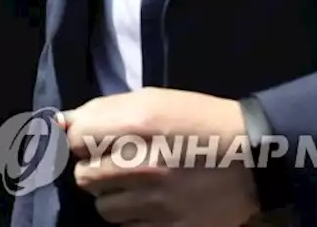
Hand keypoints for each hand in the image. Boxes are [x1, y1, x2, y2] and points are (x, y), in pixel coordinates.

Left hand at [64, 88, 258, 226]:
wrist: (255, 157)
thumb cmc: (198, 120)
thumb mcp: (152, 100)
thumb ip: (103, 110)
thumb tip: (61, 123)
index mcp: (138, 126)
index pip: (76, 139)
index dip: (81, 138)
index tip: (94, 139)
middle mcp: (143, 166)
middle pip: (83, 176)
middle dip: (93, 168)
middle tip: (115, 162)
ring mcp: (158, 202)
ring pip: (103, 208)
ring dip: (112, 196)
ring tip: (135, 183)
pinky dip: (133, 216)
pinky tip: (150, 201)